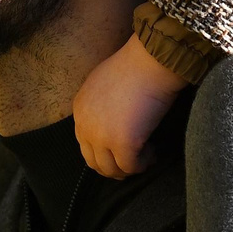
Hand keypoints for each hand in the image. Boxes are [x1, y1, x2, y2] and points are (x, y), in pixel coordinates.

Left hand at [72, 35, 187, 177]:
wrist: (149, 61)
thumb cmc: (134, 67)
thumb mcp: (103, 85)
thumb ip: (99, 107)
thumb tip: (112, 123)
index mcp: (80, 111)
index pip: (85, 146)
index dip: (104, 154)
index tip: (121, 152)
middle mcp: (85, 126)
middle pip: (95, 162)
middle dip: (115, 167)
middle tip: (134, 161)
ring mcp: (102, 137)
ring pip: (112, 170)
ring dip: (129, 167)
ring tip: (146, 155)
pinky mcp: (123, 144)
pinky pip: (131, 167)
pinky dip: (143, 164)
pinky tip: (152, 153)